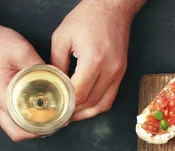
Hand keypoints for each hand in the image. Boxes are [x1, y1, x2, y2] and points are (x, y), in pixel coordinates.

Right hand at [0, 22, 44, 141]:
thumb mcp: (21, 50)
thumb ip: (39, 66)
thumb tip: (56, 79)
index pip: (19, 127)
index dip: (38, 129)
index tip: (55, 123)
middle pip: (15, 133)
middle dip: (36, 132)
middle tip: (54, 123)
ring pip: (13, 127)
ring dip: (30, 126)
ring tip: (48, 117)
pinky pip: (11, 116)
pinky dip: (24, 117)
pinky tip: (36, 108)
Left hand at [51, 0, 136, 120]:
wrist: (112, 7)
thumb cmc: (87, 18)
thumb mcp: (62, 38)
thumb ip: (56, 64)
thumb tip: (53, 85)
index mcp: (94, 60)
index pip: (78, 93)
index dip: (65, 104)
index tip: (55, 107)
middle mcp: (110, 69)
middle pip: (90, 102)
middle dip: (74, 112)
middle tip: (60, 115)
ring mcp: (118, 72)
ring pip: (102, 105)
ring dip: (86, 113)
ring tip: (72, 116)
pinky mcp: (121, 72)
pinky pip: (110, 98)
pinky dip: (97, 106)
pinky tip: (85, 108)